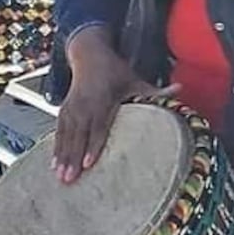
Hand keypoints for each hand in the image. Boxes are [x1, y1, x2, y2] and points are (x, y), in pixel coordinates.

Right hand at [52, 35, 175, 181]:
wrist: (89, 55)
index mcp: (103, 99)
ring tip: (60, 177)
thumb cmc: (115, 71)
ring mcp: (71, 108)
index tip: (88, 163)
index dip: (93, 145)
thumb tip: (180, 90)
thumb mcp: (135, 79)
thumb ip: (155, 90)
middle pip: (79, 135)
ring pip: (66, 136)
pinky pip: (59, 132)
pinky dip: (56, 148)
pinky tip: (53, 165)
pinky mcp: (63, 110)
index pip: (98, 126)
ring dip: (62, 157)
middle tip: (70, 179)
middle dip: (73, 158)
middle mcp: (84, 105)